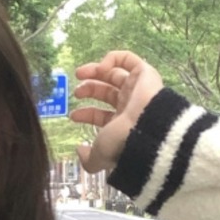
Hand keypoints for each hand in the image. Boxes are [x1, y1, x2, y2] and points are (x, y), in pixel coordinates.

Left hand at [69, 52, 163, 174]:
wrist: (147, 129)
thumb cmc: (123, 142)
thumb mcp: (100, 156)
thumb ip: (89, 160)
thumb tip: (80, 151)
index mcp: (123, 124)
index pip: (103, 115)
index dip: (86, 114)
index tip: (72, 116)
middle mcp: (131, 106)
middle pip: (107, 92)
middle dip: (89, 90)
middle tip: (76, 92)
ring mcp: (138, 89)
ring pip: (115, 74)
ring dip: (95, 72)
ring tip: (79, 74)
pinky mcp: (145, 74)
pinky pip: (129, 59)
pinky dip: (112, 59)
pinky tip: (101, 68)